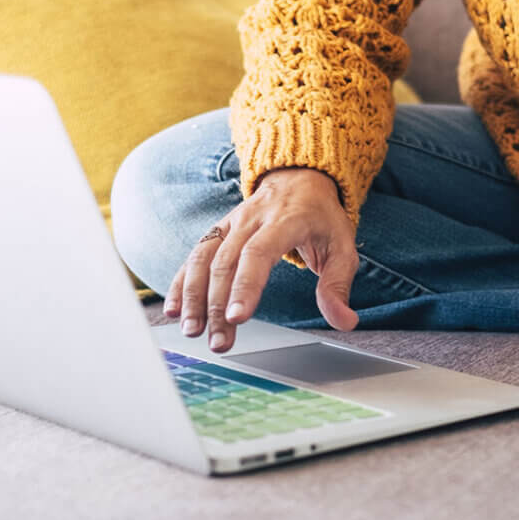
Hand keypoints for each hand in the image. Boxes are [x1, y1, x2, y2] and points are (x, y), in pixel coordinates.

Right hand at [162, 167, 359, 352]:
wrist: (301, 177)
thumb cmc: (322, 217)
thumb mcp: (342, 246)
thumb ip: (338, 284)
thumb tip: (344, 321)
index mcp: (286, 220)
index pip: (259, 252)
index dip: (246, 285)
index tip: (238, 317)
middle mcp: (253, 218)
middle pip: (227, 262)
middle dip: (219, 305)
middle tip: (219, 342)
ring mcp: (232, 222)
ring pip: (204, 257)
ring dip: (194, 296)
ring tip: (192, 330)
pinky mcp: (219, 229)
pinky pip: (195, 254)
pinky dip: (181, 281)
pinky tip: (174, 310)